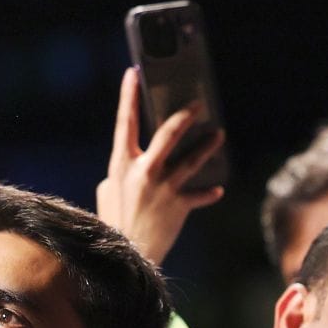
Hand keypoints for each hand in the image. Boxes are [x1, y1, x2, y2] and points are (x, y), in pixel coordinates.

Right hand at [95, 68, 224, 266]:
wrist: (126, 253)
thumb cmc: (113, 221)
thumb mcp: (108, 191)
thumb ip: (121, 172)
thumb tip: (133, 163)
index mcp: (121, 163)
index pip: (125, 122)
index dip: (129, 95)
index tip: (134, 73)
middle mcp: (143, 171)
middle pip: (168, 134)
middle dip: (185, 117)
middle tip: (199, 105)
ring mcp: (163, 187)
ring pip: (192, 160)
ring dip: (208, 147)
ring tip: (219, 135)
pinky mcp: (178, 205)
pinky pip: (198, 195)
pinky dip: (208, 193)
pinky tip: (218, 189)